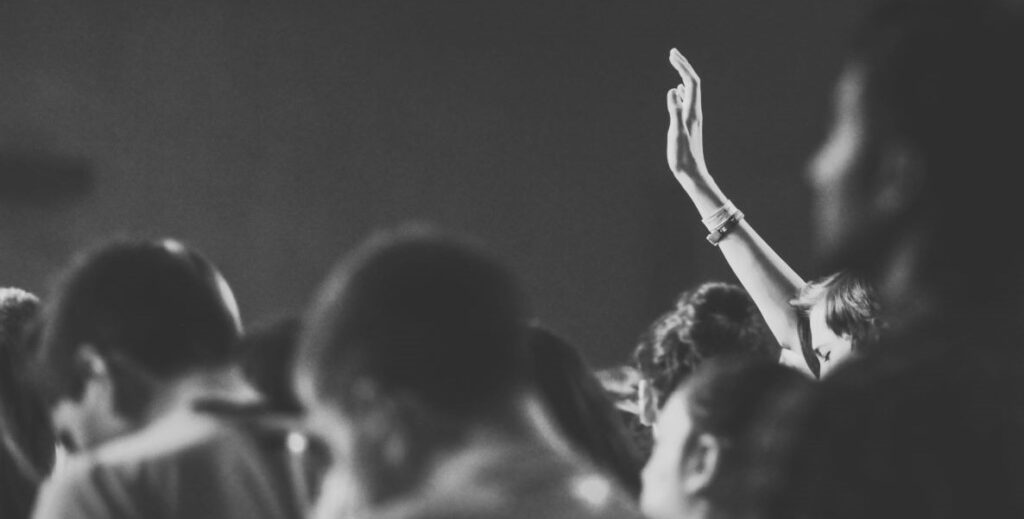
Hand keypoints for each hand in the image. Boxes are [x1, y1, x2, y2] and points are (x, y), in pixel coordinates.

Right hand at [666, 48, 707, 179]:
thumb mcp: (676, 134)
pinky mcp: (688, 123)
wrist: (692, 173)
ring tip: (674, 64)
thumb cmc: (683, 157)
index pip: (691, 82)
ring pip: (690, 89)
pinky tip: (677, 90)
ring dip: (682, 74)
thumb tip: (672, 91)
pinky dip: (681, 90)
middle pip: (692, 82)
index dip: (682, 66)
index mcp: (692, 111)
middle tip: (672, 52)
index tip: (672, 55)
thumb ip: (674, 112)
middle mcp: (694, 111)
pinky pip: (687, 100)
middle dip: (683, 66)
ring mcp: (692, 117)